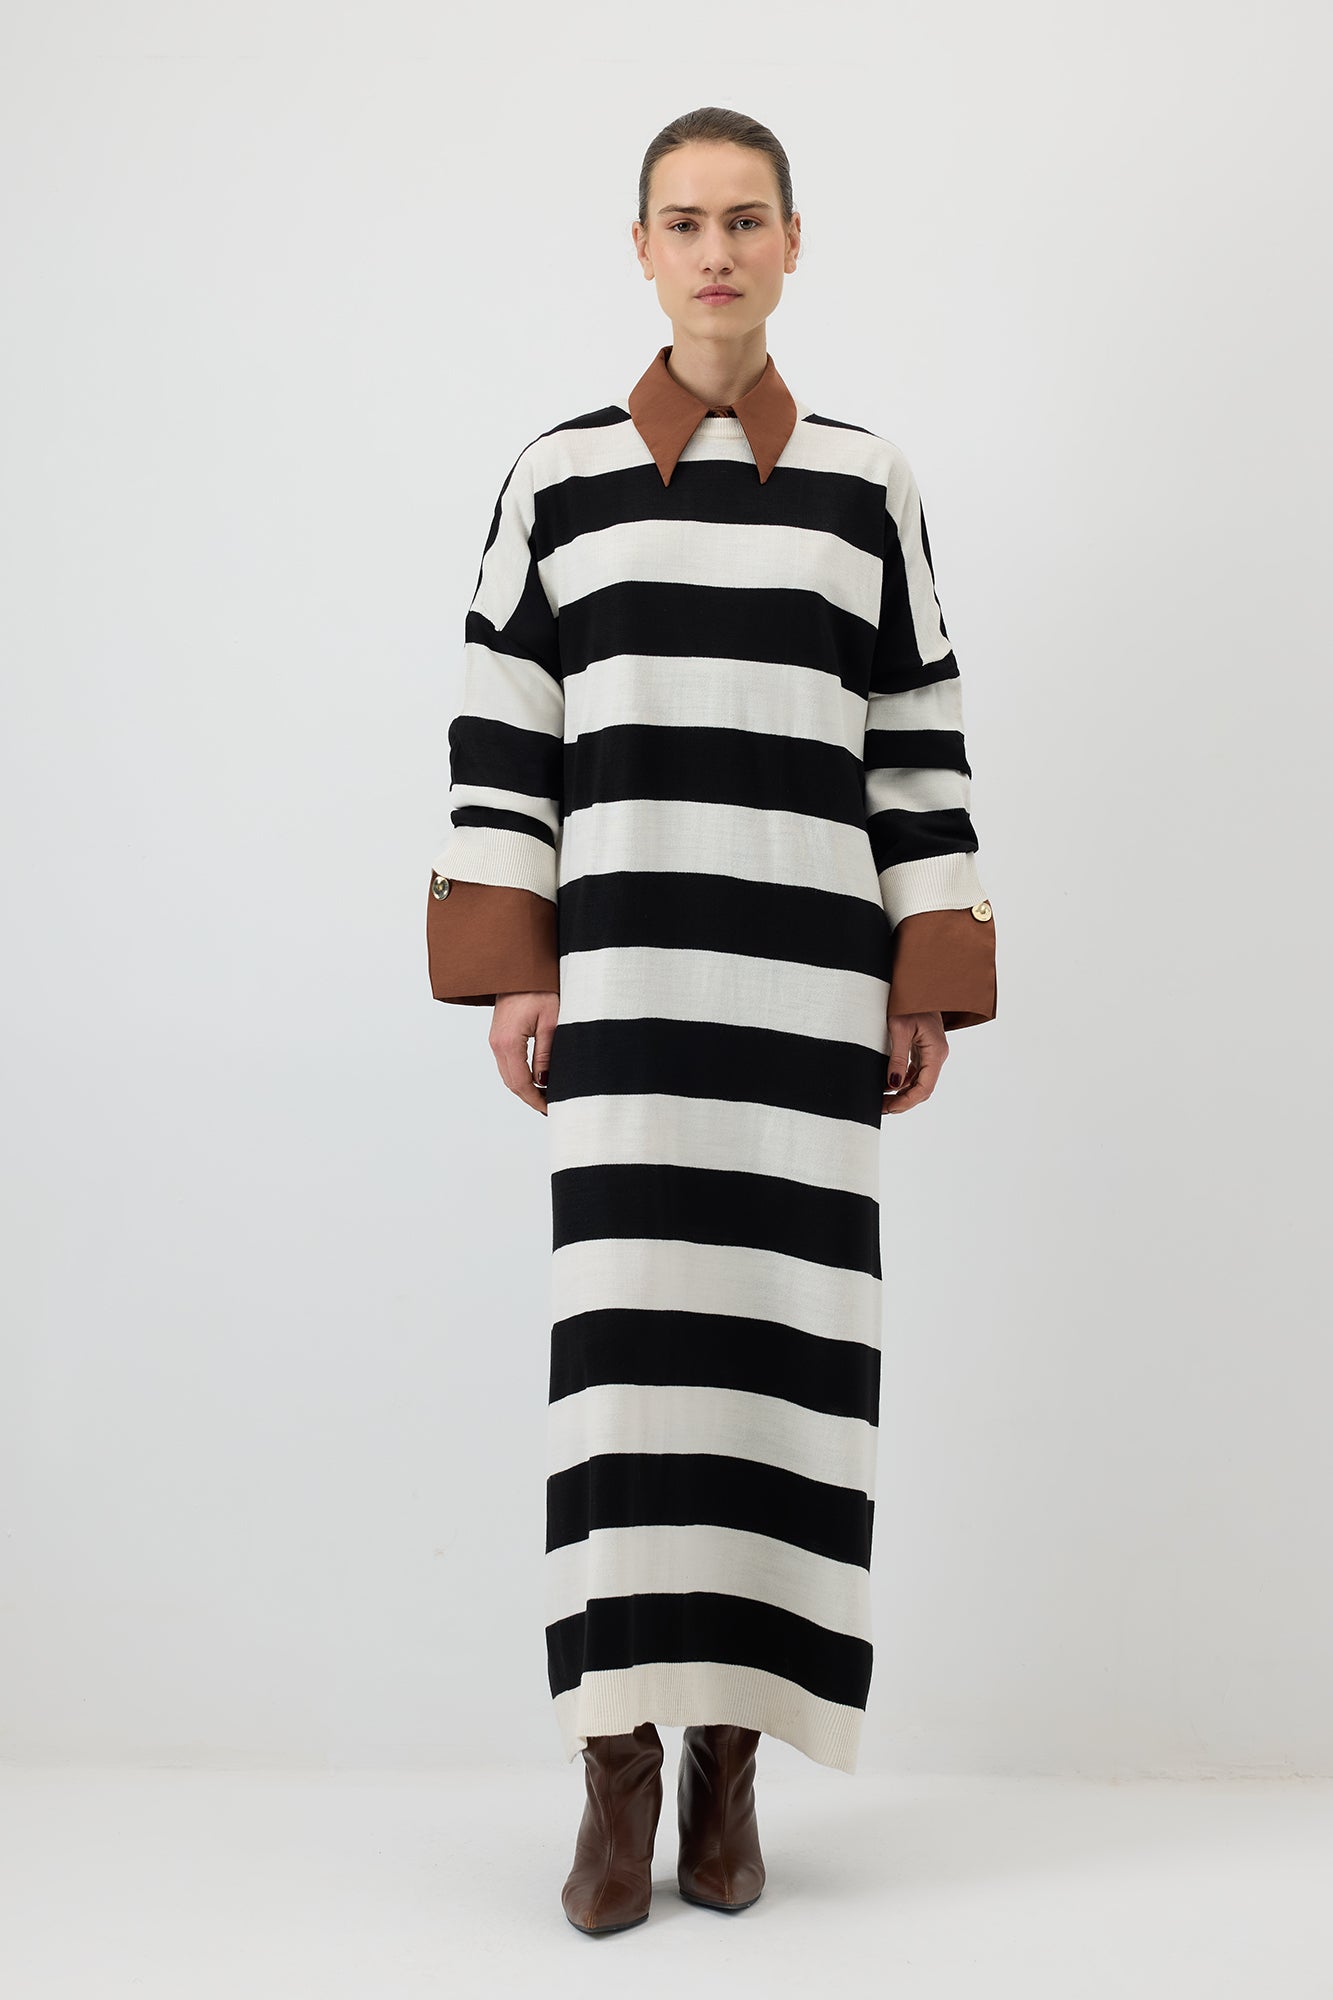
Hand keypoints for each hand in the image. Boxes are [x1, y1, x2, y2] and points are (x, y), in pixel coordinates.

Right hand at [490, 989, 559, 1114]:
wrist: (519, 966)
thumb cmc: (538, 987)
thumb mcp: (550, 1022)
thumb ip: (546, 1054)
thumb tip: (544, 1081)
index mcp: (508, 1042)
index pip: (521, 1083)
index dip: (536, 1100)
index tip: (550, 1109)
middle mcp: (496, 1043)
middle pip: (511, 1082)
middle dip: (530, 1097)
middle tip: (551, 1106)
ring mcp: (494, 1039)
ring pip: (508, 1074)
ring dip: (524, 1087)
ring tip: (546, 1095)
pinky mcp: (498, 1035)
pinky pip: (507, 1062)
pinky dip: (520, 1074)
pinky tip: (536, 1077)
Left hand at [882, 1010, 947, 1115]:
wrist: (917, 982)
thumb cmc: (908, 1002)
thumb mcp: (899, 1029)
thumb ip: (897, 1058)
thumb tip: (892, 1084)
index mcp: (936, 1052)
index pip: (924, 1088)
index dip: (906, 1102)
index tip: (888, 1108)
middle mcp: (937, 1055)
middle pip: (923, 1088)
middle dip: (902, 1101)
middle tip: (880, 1107)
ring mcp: (932, 1052)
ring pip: (919, 1081)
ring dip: (902, 1093)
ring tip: (881, 1098)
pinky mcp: (924, 1048)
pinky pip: (915, 1071)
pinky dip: (902, 1080)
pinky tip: (887, 1084)